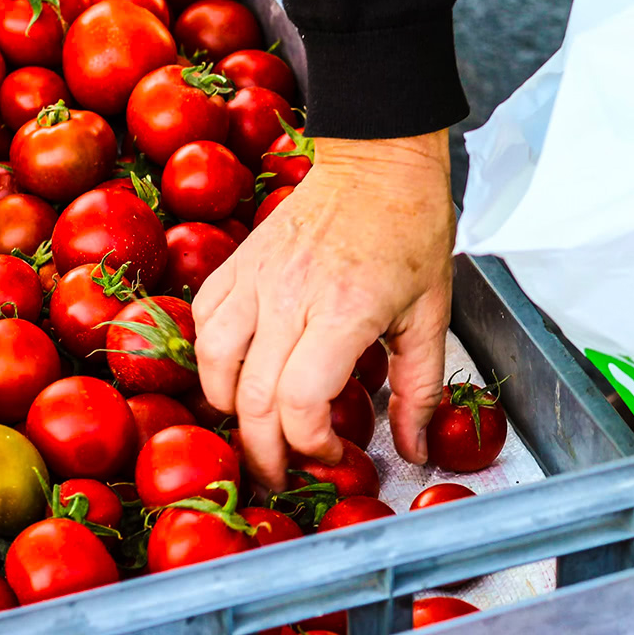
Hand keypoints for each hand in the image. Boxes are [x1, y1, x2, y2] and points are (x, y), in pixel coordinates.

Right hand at [192, 131, 455, 489]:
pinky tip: (236, 373)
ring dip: (228, 407)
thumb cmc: (410, 231)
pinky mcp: (237, 263)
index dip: (310, 444)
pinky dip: (209, 358)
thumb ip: (420, 390)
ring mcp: (257, 277)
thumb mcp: (431, 315)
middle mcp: (292, 296)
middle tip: (282, 472)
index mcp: (346, 311)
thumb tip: (413, 450)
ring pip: (212, 362)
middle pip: (253, 398)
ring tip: (254, 426)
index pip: (300, 402)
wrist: (377, 162)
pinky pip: (202, 321)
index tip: (332, 452)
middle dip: (263, 452)